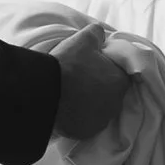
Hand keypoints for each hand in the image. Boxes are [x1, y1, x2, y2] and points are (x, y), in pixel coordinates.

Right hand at [51, 23, 131, 145]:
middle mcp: (115, 104)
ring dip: (89, 104)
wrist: (45, 91)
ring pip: (98, 111)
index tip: (92, 68)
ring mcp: (100, 121)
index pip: (119, 76)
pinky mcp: (85, 133)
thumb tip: (100, 32)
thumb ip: (96, 33)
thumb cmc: (68, 64)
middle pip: (109, 95)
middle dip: (98, 89)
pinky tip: (67, 108)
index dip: (106, 71)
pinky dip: (78, 118)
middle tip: (80, 81)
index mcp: (119, 82)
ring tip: (72, 96)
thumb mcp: (83, 39)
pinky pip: (85, 124)